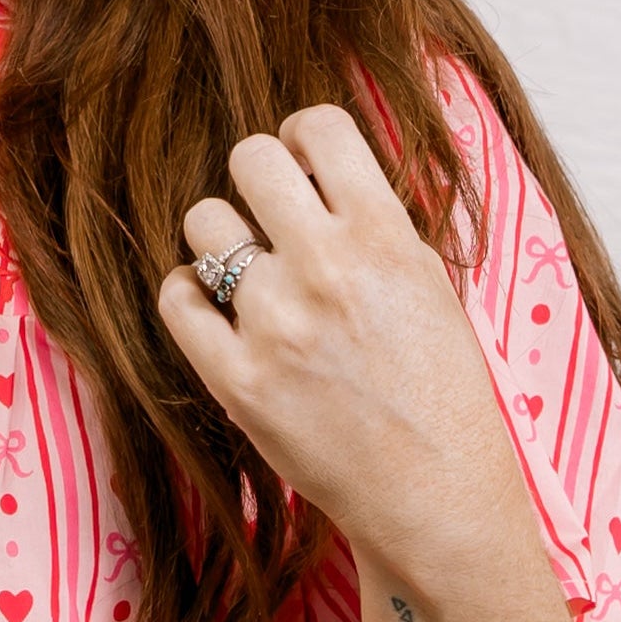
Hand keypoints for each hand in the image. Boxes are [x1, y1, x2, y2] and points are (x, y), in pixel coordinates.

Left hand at [155, 107, 518, 571]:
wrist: (435, 495)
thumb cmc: (443, 393)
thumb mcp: (432, 287)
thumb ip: (378, 224)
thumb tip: (323, 170)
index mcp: (385, 237)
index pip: (319, 126)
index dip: (305, 137)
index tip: (306, 164)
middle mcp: (326, 269)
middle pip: (249, 159)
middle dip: (258, 180)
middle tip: (271, 216)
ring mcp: (274, 324)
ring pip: (204, 222)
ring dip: (222, 239)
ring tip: (248, 274)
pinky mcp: (236, 379)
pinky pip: (176, 297)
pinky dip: (191, 296)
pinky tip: (217, 313)